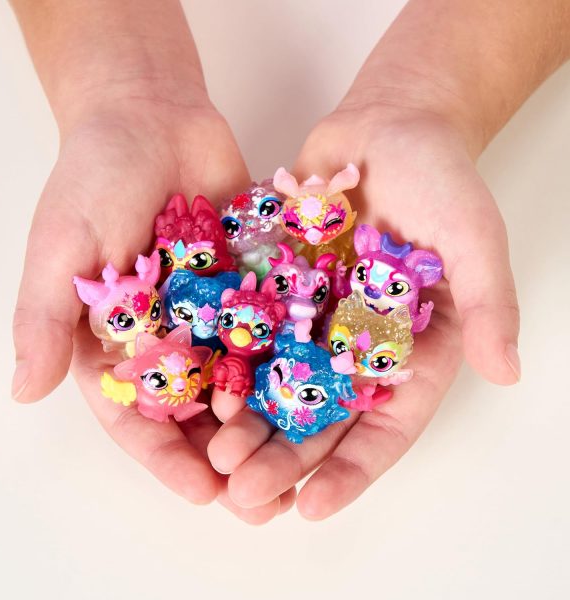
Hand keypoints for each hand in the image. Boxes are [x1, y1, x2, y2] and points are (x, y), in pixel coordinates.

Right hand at [11, 94, 296, 521]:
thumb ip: (45, 318)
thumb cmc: (93, 177)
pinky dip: (292, 358)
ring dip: (267, 420)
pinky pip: (271, 327)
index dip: (167, 459)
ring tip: (300, 460)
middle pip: (197, 409)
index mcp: (114, 340)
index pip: (139, 415)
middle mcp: (166, 334)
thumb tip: (22, 392)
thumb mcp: (60, 248)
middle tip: (264, 499)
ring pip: (241, 378)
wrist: (149, 116)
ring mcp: (210, 311)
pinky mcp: (247, 282)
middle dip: (226, 455)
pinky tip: (321, 389)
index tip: (204, 494)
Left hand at [207, 104, 519, 518]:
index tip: (314, 507)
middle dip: (285, 458)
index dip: (352, 471)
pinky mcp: (280, 288)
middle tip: (245, 493)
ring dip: (246, 421)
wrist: (389, 127)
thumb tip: (509, 372)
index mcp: (409, 352)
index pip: (385, 428)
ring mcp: (314, 320)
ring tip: (213, 453)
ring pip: (277, 384)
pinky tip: (196, 388)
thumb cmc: (442, 181)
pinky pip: (251, 331)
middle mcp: (358, 347)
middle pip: (321, 416)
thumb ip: (487, 304)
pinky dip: (226, 361)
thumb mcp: (474, 239)